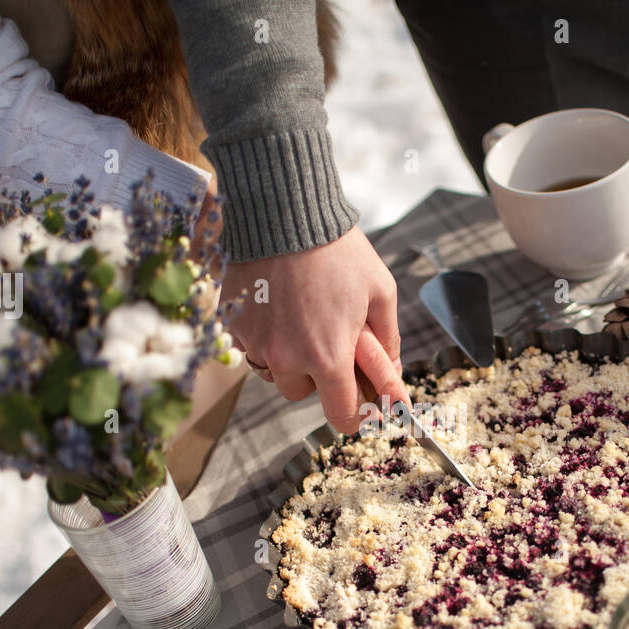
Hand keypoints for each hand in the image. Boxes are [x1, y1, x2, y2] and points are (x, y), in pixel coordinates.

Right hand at [223, 226, 407, 432]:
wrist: (284, 212)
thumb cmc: (338, 250)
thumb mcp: (380, 291)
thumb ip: (389, 339)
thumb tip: (395, 372)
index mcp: (329, 358)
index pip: (340, 415)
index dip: (353, 415)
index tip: (357, 405)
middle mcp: (288, 359)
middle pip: (301, 393)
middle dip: (316, 376)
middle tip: (325, 341)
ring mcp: (256, 344)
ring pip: (274, 372)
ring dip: (287, 358)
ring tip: (300, 320)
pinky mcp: (234, 325)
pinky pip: (250, 347)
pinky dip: (264, 336)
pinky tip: (277, 306)